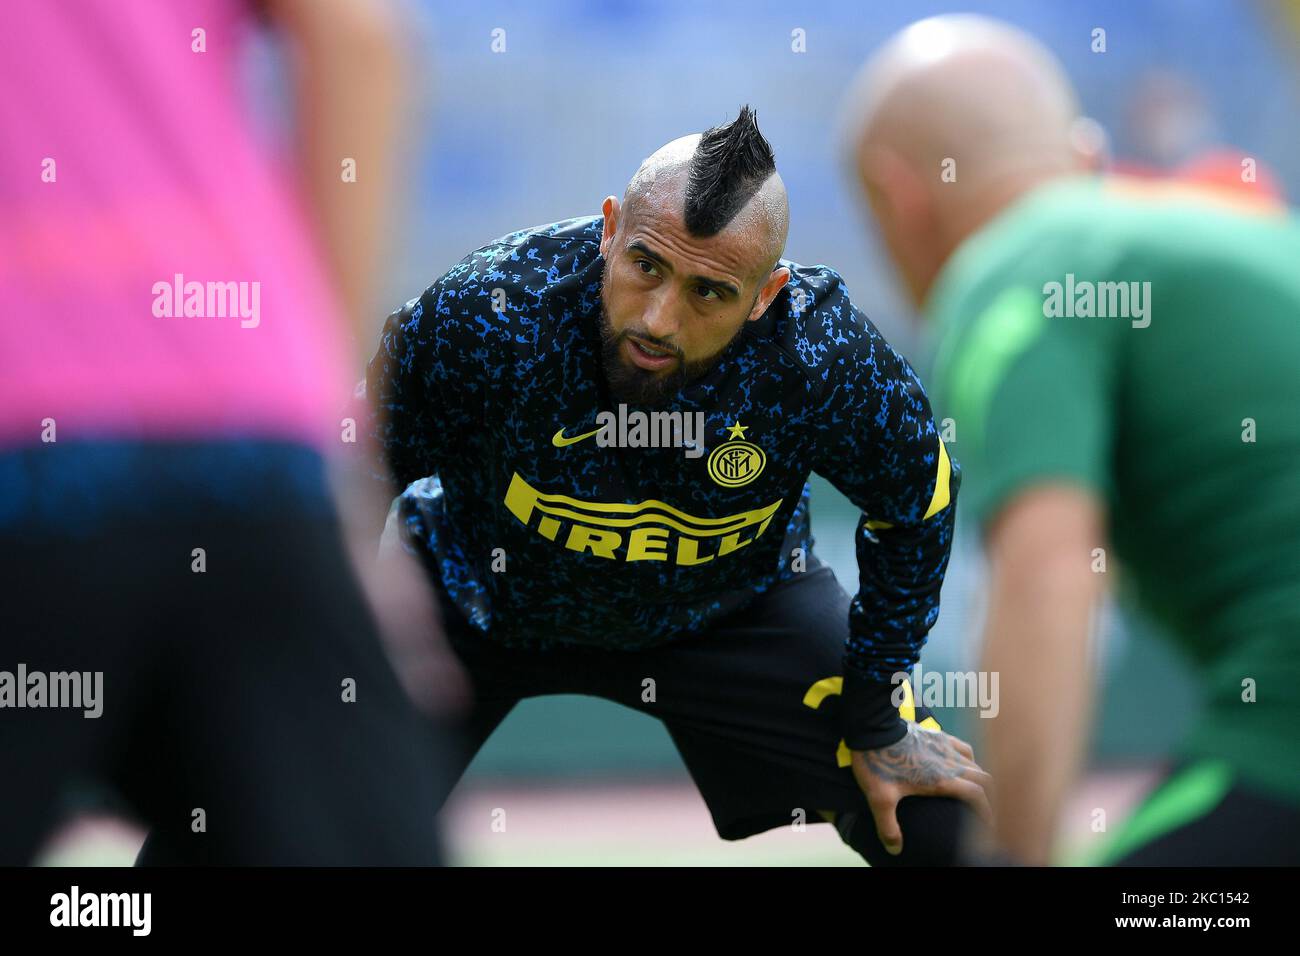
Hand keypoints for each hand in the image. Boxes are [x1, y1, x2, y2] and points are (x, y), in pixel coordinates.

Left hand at [851, 722, 992, 855]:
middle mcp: (949, 763)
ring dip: (979, 776)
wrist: (873, 727)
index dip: (987, 811)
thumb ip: (888, 827)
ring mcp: (944, 746)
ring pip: (974, 762)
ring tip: (975, 789)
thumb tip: (895, 850)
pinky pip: (962, 747)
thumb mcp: (880, 799)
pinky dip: (968, 758)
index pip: (976, 795)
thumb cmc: (877, 763)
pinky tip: (961, 762)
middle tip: (986, 808)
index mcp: (941, 780)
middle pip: (983, 778)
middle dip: (989, 795)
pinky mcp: (936, 735)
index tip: (989, 824)